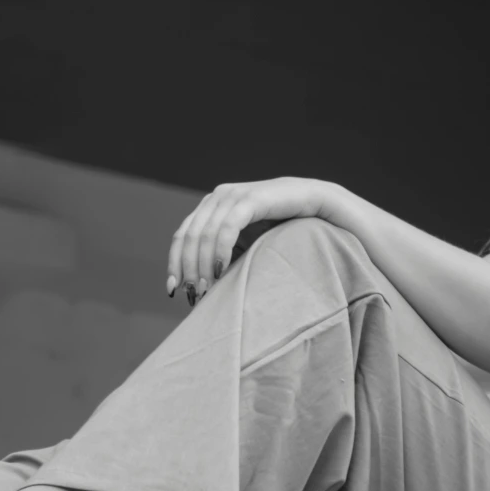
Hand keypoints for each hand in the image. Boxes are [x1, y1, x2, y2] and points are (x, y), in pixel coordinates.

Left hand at [167, 178, 341, 300]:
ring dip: (202, 265)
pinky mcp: (249, 199)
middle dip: (189, 269)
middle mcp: (217, 198)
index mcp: (210, 207)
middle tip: (194, 295)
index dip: (174, 263)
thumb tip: (200, 287)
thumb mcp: (246, 244)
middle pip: (189, 237)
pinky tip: (220, 271)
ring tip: (207, 289)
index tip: (173, 290)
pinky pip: (226, 228)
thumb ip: (224, 256)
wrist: (316, 206)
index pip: (181, 236)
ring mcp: (232, 195)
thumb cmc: (281, 229)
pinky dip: (219, 251)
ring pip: (204, 234)